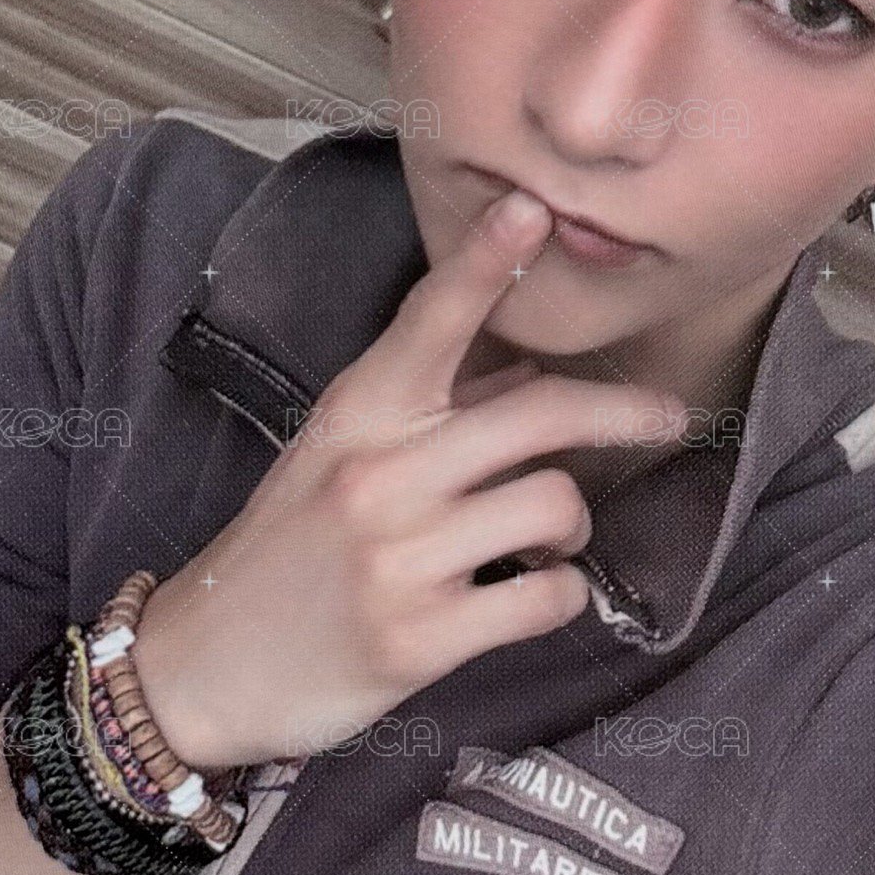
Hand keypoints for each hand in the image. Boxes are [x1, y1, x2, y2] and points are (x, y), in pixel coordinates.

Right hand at [133, 190, 685, 768]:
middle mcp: (378, 474)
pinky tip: (532, 594)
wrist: (206, 667)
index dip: (484, 261)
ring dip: (572, 526)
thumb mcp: (338, 457)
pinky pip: (546, 598)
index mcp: (357, 414)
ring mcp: (398, 558)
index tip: (532, 207)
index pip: (430, 321)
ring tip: (546, 544)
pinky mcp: (419, 639)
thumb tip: (535, 373)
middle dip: (624, 411)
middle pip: (540, 413)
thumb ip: (433, 411)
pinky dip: (560, 595)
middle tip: (668, 417)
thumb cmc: (286, 549)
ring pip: (554, 504)